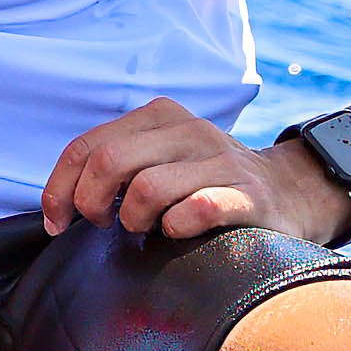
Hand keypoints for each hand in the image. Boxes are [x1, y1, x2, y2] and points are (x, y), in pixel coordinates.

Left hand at [42, 97, 347, 248]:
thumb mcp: (164, 158)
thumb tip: (60, 199)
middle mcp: (190, 130)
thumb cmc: (208, 184)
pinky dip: (176, 227)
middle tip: (102, 226)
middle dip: (90, 204)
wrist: (291, 192)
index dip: (59, 188)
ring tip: (145, 230)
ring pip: (146, 188)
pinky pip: (196, 209)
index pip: (87, 147)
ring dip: (134, 220)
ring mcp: (221, 160)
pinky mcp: (247, 195)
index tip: (58, 222)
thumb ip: (119, 165)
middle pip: (109, 163)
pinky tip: (178, 233)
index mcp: (160, 117)